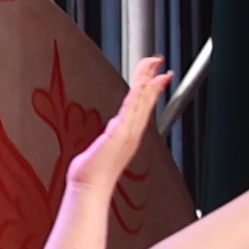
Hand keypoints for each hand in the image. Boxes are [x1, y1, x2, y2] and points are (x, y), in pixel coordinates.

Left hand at [65, 57, 169, 199]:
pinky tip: (141, 84)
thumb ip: (109, 139)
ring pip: (140, 101)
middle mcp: (132, 132)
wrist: (90, 186)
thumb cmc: (94, 172)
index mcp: (129, 134)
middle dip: (152, 79)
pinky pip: (129, 110)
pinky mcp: (118, 134)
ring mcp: (127, 132)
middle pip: (146, 100)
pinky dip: (137, 96)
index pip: (144, 106)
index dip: (152, 89)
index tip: (158, 75)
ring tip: (152, 66)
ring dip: (147, 82)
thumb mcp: (104, 149)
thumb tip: (109, 135)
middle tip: (158, 62)